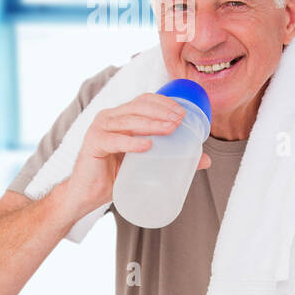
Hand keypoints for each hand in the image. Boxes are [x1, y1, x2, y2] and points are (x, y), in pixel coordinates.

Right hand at [59, 93, 210, 217]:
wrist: (88, 194)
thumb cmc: (117, 175)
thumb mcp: (146, 162)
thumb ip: (172, 157)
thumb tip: (206, 159)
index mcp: (122, 116)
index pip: (144, 100)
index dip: (164, 102)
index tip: (183, 113)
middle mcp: (109, 118)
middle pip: (138, 106)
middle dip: (162, 111)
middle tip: (180, 121)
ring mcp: (99, 129)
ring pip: (128, 120)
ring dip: (151, 123)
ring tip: (170, 129)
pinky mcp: (92, 145)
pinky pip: (113, 140)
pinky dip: (131, 142)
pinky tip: (147, 146)